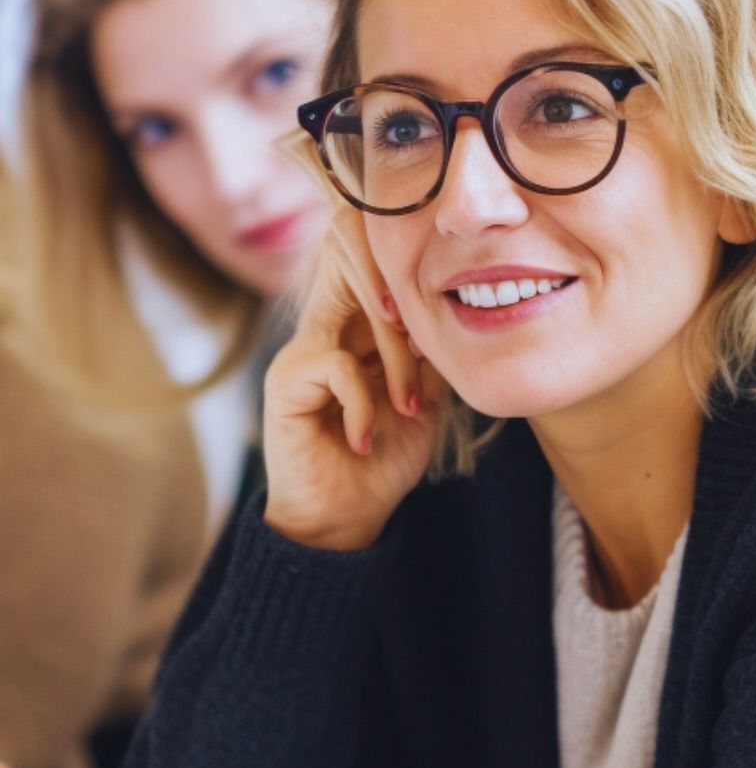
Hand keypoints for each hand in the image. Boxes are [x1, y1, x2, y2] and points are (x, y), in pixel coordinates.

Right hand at [264, 208, 446, 550]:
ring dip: (396, 358)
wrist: (346, 517)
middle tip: (428, 351)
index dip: (410, 265)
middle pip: (353, 250)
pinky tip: (365, 439)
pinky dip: (365, 403)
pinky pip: (339, 366)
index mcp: (359, 324)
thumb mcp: (426, 396)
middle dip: (409, 300)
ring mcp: (302, 349)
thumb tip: (458, 304)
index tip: (445, 322)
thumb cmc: (387, 458)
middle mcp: (325, 325)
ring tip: (407, 405)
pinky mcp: (285, 381)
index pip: (375, 255)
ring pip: (360, 306)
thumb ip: (433, 349)